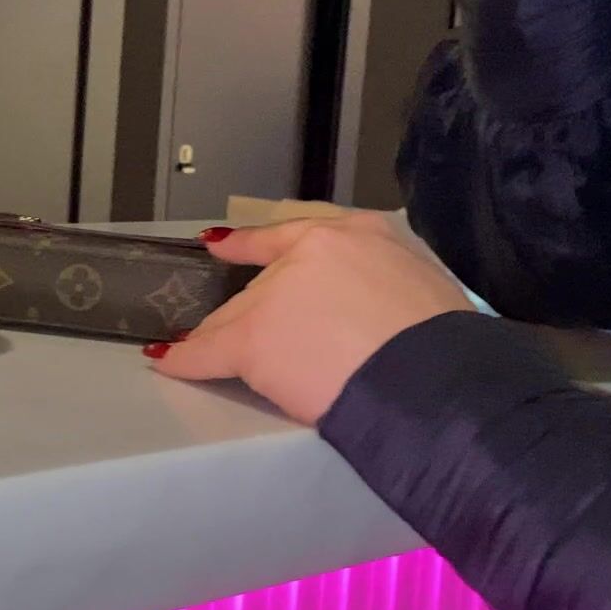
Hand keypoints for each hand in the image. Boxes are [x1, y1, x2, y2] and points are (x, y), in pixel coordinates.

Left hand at [150, 213, 475, 424]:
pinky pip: (208, 349)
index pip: (297, 235)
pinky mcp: (255, 335)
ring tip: (202, 351)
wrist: (431, 375)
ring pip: (239, 318)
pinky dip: (186, 357)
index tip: (223, 245)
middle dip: (256, 312)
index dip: (255, 244)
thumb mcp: (424, 289)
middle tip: (244, 337)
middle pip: (266, 284)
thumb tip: (376, 312)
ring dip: (223, 338)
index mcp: (362, 234)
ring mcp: (280, 291)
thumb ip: (386, 287)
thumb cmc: (443, 347)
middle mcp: (315, 251)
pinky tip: (166, 358)